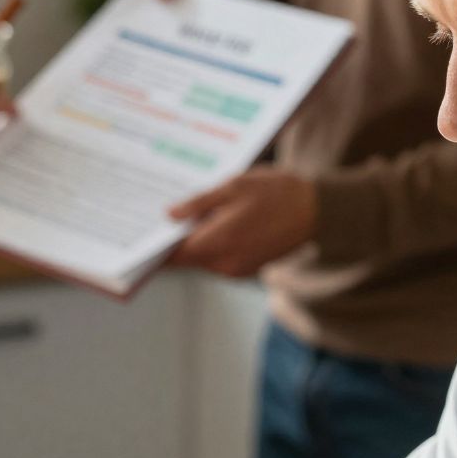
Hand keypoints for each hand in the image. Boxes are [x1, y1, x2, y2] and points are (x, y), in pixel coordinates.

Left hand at [166, 170, 316, 276]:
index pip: (172, 256)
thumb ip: (198, 204)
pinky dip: (213, 243)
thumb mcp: (233, 187)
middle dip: (174, 239)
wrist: (316, 210)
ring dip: (196, 240)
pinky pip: (219, 258)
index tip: (140, 237)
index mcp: (217, 244)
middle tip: (162, 214)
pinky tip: (217, 221)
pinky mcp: (247, 268)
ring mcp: (237, 270)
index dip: (154, 249)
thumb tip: (170, 215)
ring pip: (202, 258)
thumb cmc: (276, 192)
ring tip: (192, 212)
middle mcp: (224, 264)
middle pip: (186, 257)